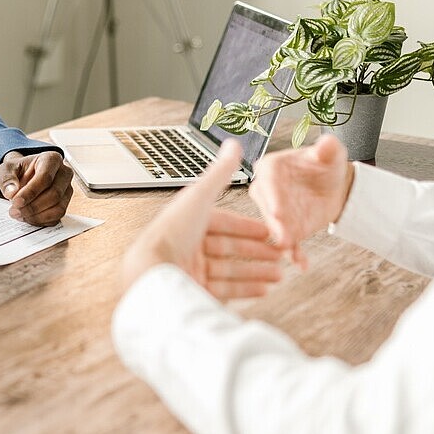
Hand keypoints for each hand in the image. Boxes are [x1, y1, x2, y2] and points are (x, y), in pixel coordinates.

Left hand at [0, 150, 73, 225]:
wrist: (22, 176)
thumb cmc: (18, 170)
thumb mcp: (6, 169)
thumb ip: (7, 179)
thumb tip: (11, 192)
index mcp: (51, 159)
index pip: (45, 178)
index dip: (30, 192)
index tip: (15, 201)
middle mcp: (64, 173)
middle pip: (54, 194)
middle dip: (33, 206)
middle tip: (15, 211)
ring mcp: (67, 190)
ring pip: (58, 208)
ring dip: (37, 216)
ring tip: (20, 215)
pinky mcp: (65, 204)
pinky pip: (57, 217)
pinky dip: (41, 221)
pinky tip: (27, 217)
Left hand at [122, 139, 284, 299]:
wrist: (153, 272)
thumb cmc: (173, 232)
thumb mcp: (200, 196)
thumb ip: (220, 173)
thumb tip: (233, 144)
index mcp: (189, 221)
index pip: (224, 223)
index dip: (248, 227)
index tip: (270, 232)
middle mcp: (188, 245)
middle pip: (229, 248)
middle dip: (257, 252)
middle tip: (281, 255)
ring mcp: (191, 269)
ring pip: (230, 270)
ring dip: (257, 272)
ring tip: (279, 275)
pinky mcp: (193, 290)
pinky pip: (225, 290)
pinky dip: (246, 290)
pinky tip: (264, 290)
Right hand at [248, 133, 353, 269]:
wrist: (334, 186)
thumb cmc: (326, 165)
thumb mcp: (330, 154)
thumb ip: (328, 149)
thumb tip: (327, 143)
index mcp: (271, 167)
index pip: (268, 180)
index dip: (272, 196)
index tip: (277, 210)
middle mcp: (266, 190)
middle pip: (267, 207)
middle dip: (275, 223)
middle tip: (283, 236)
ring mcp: (274, 212)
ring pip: (275, 228)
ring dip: (282, 240)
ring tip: (291, 251)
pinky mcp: (286, 229)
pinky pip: (288, 242)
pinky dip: (294, 253)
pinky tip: (302, 263)